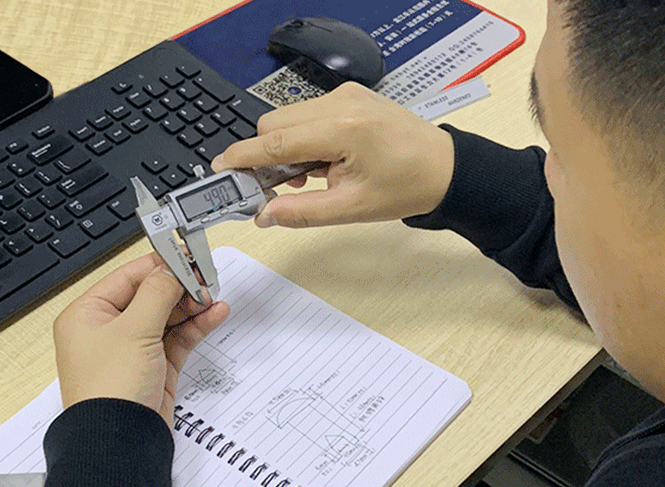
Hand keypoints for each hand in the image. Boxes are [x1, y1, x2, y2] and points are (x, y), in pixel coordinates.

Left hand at [53, 253, 229, 424]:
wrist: (119, 443)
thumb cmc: (108, 391)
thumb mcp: (134, 329)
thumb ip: (157, 293)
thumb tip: (171, 269)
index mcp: (86, 315)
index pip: (127, 277)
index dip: (158, 265)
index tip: (186, 256)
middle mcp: (106, 331)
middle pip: (149, 295)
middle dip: (179, 287)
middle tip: (205, 278)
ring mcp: (131, 350)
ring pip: (166, 316)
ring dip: (191, 306)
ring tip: (213, 296)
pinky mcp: (153, 368)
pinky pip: (177, 339)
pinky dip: (195, 327)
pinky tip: (213, 315)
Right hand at [211, 82, 455, 227]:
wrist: (444, 168)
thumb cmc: (406, 187)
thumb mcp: (351, 209)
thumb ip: (301, 212)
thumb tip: (263, 214)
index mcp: (343, 130)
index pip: (274, 142)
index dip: (242, 157)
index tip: (220, 168)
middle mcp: (341, 103)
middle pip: (273, 124)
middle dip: (267, 157)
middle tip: (281, 188)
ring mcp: (345, 94)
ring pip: (287, 118)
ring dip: (286, 148)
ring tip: (313, 176)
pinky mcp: (349, 94)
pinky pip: (306, 113)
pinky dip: (303, 137)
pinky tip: (324, 160)